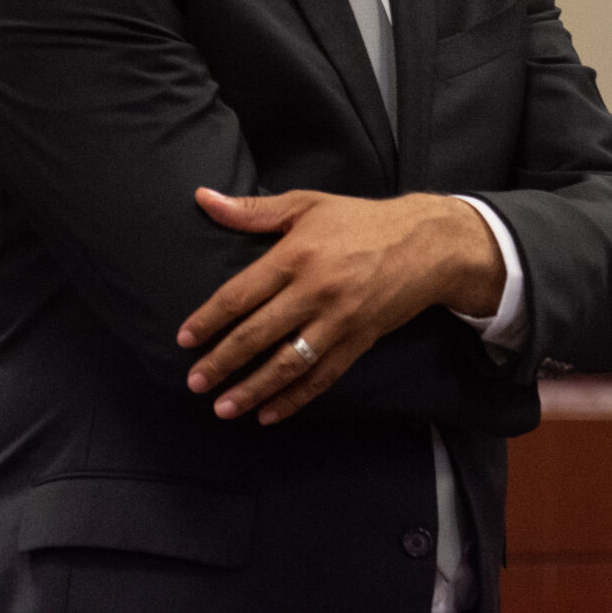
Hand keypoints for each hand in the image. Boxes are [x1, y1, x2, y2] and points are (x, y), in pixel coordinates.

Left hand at [176, 187, 502, 424]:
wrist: (427, 243)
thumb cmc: (359, 220)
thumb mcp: (306, 204)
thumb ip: (252, 210)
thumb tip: (203, 199)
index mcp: (296, 255)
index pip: (241, 294)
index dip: (210, 320)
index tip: (185, 340)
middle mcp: (315, 291)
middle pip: (258, 334)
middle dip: (223, 362)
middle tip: (195, 382)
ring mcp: (339, 320)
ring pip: (288, 364)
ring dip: (253, 389)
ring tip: (224, 408)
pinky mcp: (359, 341)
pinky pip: (322, 377)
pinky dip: (295, 399)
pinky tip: (269, 413)